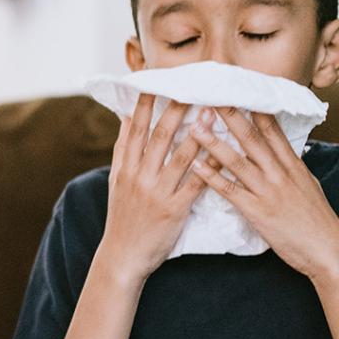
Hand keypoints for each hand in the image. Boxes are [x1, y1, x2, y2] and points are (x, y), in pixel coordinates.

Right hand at [98, 94, 209, 282]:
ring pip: (180, 156)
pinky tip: (223, 152)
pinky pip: (196, 183)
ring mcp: (157, 192)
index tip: (155, 83)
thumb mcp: (116, 182)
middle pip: (159, 137)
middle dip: (175, 110)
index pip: (135, 130)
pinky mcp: (174, 209)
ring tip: (212, 112)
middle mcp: (139, 176)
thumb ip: (123, 150)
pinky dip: (210, 167)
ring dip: (198, 132)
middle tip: (190, 88)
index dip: (146, 106)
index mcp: (125, 168)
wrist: (123, 255)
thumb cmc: (123, 217)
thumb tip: (127, 118)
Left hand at [191, 108, 338, 283]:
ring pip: (237, 161)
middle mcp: (279, 173)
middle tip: (210, 97)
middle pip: (252, 138)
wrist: (328, 250)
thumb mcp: (306, 184)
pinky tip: (195, 166)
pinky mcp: (257, 211)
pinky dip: (211, 177)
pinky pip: (230, 191)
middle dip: (230, 117)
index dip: (252, 109)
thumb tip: (281, 148)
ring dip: (212, 143)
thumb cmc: (315, 219)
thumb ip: (290, 165)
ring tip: (194, 127)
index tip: (236, 91)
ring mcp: (268, 191)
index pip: (271, 129)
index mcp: (292, 164)